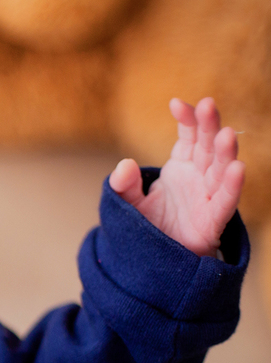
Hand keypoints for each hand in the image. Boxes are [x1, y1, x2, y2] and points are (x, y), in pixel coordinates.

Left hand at [109, 97, 244, 257]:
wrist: (158, 259)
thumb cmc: (149, 225)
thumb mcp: (130, 204)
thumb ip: (124, 185)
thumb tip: (124, 164)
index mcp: (181, 165)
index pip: (188, 136)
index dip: (186, 119)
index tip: (176, 104)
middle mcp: (199, 175)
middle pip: (207, 145)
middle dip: (209, 125)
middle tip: (208, 105)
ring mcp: (208, 195)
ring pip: (221, 169)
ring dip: (225, 152)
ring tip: (226, 134)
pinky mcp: (213, 219)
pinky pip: (226, 201)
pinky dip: (232, 185)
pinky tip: (237, 168)